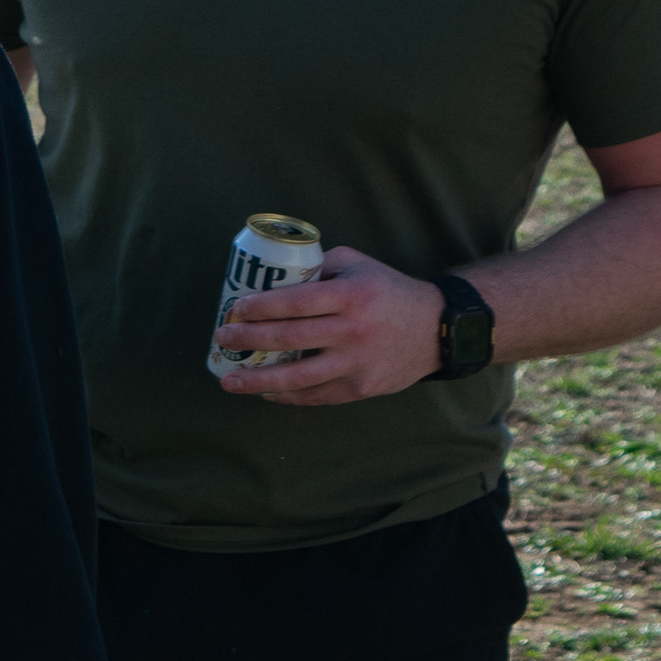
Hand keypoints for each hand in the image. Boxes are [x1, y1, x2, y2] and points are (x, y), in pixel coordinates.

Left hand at [212, 242, 445, 405]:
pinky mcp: (361, 388)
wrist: (436, 329)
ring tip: (229, 379)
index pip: (296, 302)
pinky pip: (316, 396)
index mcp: (351, 296)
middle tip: (224, 338)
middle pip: (290, 339)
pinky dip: (287, 395)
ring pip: (298, 377)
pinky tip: (265, 391)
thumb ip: (319, 266)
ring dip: (258, 380)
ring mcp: (357, 364)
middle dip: (249, 340)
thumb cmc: (388, 291)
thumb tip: (273, 275)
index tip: (235, 309)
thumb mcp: (358, 265)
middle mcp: (353, 331)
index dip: (261, 307)